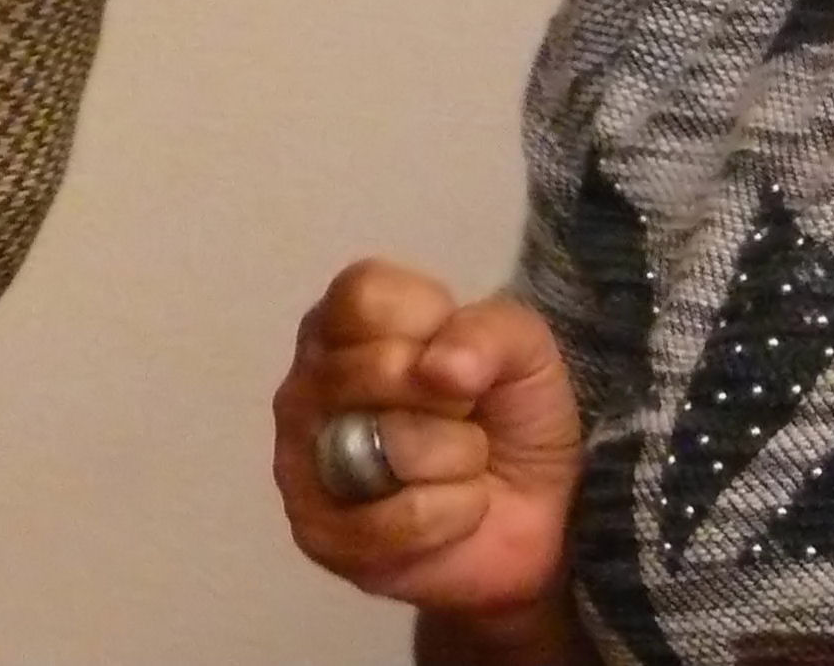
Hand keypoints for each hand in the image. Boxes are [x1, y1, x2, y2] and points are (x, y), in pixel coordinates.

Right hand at [274, 260, 585, 641]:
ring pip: (395, 444)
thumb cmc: (509, 416)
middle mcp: (306, 384)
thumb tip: (441, 369)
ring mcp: (301, 462)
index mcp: (340, 324)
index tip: (459, 352)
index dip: (430, 321)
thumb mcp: (525, 349)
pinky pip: (401, 519)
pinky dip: (454, 515)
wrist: (532, 519)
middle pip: (379, 369)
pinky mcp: (319, 536)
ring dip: (459, 459)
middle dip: (454, 399)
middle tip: (464, 416)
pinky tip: (454, 513)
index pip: (364, 297)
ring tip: (459, 467)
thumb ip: (491, 332)